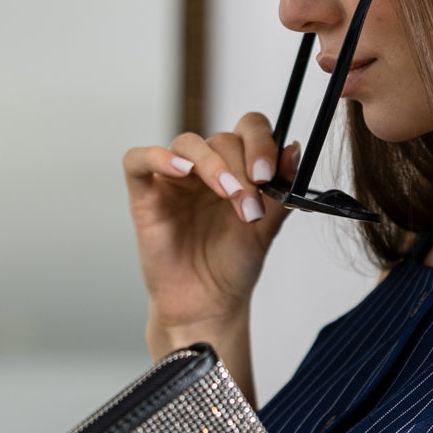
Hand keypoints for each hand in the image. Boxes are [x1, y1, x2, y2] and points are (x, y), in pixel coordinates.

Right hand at [123, 114, 299, 352]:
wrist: (208, 302)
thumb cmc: (233, 265)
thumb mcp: (267, 226)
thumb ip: (280, 189)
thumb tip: (294, 149)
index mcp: (237, 167)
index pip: (248, 130)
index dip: (261, 143)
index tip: (268, 174)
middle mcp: (205, 167)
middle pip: (222, 139)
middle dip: (242, 170)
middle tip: (250, 206)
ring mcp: (173, 178)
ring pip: (187, 144)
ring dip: (213, 165)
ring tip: (228, 195)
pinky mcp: (145, 194)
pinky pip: (138, 160)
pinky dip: (158, 158)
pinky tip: (181, 171)